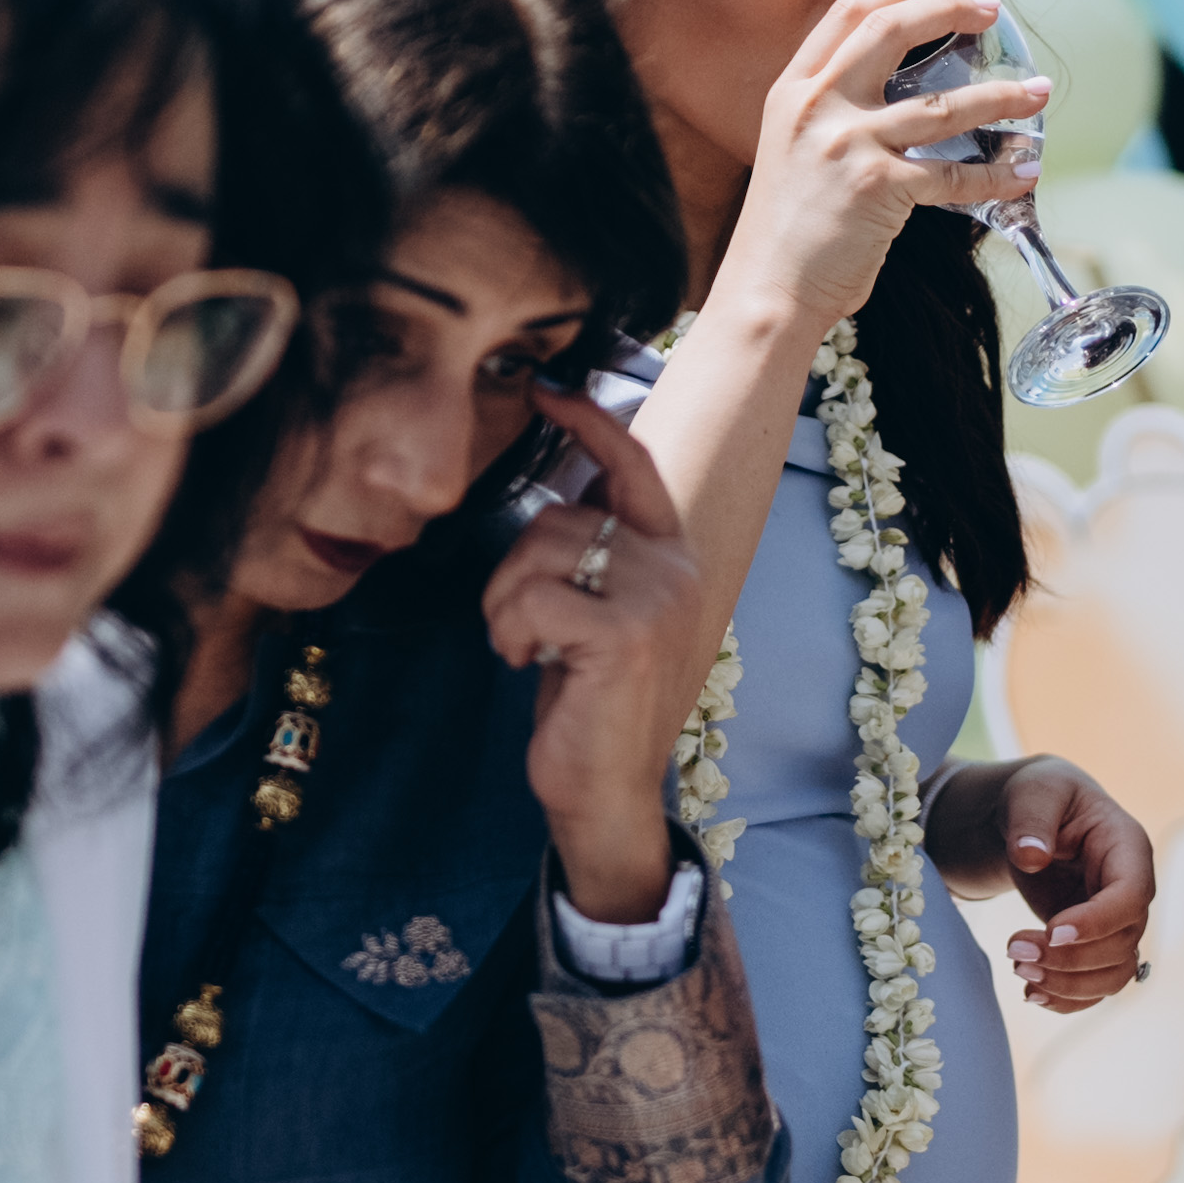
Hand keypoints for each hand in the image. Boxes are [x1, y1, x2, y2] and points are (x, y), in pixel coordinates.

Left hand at [486, 388, 717, 919]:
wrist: (607, 792)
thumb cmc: (590, 705)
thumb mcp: (596, 615)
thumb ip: (594, 554)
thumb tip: (561, 496)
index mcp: (672, 558)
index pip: (634, 466)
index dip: (591, 420)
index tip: (548, 390)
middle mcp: (677, 569)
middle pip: (561, 517)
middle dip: (515, 570)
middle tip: (518, 628)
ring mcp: (658, 599)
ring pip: (543, 550)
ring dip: (507, 603)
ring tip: (521, 647)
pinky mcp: (626, 634)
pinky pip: (536, 596)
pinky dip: (511, 629)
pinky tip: (525, 663)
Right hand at [709, 0, 1047, 346]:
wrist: (767, 290)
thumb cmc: (787, 228)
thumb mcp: (795, 148)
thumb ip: (834, 111)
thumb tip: (898, 93)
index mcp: (795, 90)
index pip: (850, 13)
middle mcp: (816, 106)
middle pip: (891, 31)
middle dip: (949, 12)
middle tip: (991, 13)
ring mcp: (847, 144)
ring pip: (942, 106)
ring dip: (1000, 97)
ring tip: (1037, 93)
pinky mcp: (877, 188)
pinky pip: (953, 175)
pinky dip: (996, 174)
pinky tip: (1023, 171)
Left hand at [929, 753, 1152, 1009]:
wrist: (1033, 817)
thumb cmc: (1039, 796)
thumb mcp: (1032, 792)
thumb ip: (1032, 819)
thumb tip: (1032, 857)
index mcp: (1127, 848)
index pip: (1131, 897)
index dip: (1097, 922)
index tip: (1051, 932)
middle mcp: (1131, 890)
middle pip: (1122, 944)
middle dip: (1068, 958)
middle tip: (1013, 948)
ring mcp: (1116, 922)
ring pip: (1113, 974)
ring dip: (1067, 984)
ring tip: (1019, 969)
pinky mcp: (1095, 945)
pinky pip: (1096, 987)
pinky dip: (1066, 999)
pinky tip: (1031, 992)